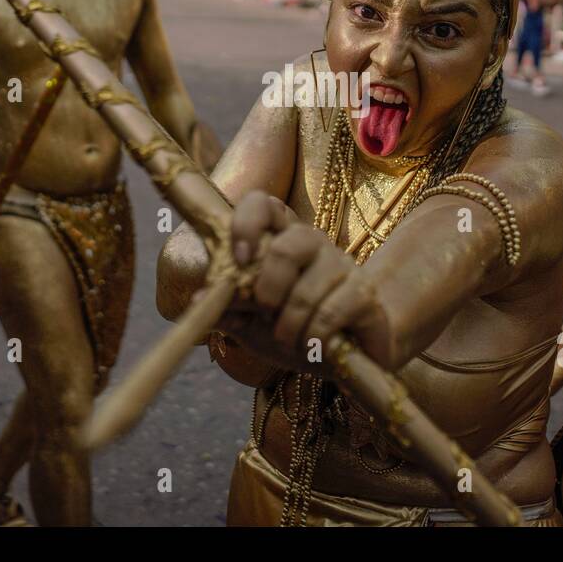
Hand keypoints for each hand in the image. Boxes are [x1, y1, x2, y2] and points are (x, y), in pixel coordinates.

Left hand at [221, 190, 387, 369]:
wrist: (345, 358)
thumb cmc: (294, 332)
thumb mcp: (251, 325)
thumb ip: (227, 310)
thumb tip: (198, 299)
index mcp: (281, 239)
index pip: (263, 203)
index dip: (247, 223)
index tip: (238, 258)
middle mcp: (313, 243)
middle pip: (285, 247)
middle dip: (267, 289)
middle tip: (265, 312)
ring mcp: (343, 265)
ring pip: (305, 291)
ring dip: (289, 327)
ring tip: (289, 339)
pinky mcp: (364, 293)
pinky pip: (329, 314)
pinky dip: (312, 338)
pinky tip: (313, 346)